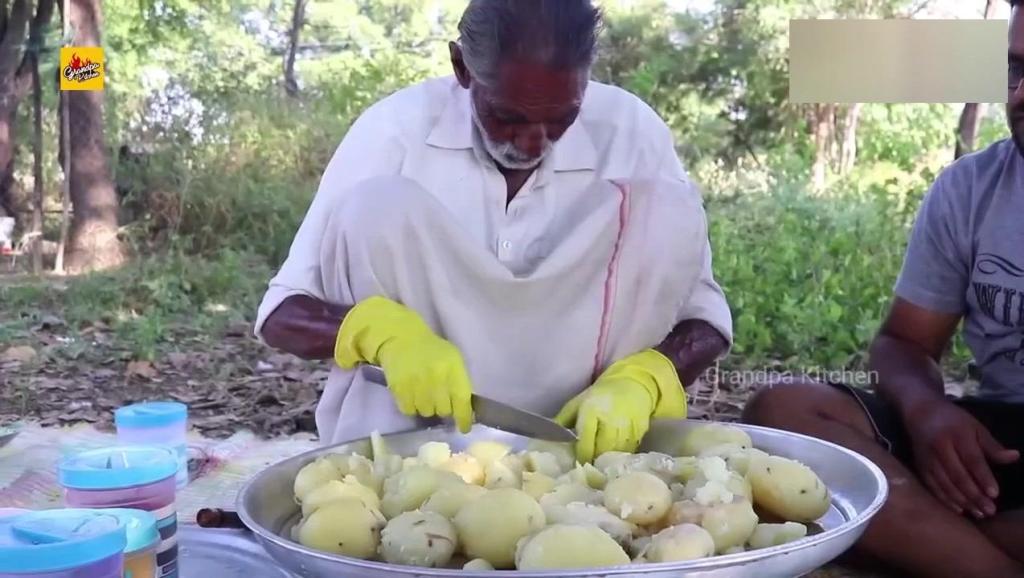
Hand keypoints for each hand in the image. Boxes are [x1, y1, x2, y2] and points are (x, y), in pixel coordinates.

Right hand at [334, 296, 473, 432]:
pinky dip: (411, 406)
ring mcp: (416, 383)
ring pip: (426, 412)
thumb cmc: (431, 350)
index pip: (461, 399)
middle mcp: (435, 377)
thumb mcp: (452, 359)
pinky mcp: (399, 388)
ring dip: (427, 408)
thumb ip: (459, 381)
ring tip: (424, 394)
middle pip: (444, 410)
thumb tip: (464, 410)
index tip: (464, 428)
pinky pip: (409, 410)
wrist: (401, 339)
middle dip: (443, 409)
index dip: (464, 418)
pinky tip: (411, 394)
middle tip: (438, 399)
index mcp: (452, 367)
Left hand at [555, 349, 686, 463]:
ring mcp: (627, 426)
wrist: (631, 384)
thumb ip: (562, 420)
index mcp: (591, 412)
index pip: (585, 442)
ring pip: (615, 453)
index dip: (581, 456)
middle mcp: (610, 420)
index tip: (578, 463)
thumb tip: (547, 439)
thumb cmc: (599, 396)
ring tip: (602, 462)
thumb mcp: (577, 403)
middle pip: (601, 450)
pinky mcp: (640, 431)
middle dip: (594, 459)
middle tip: (590, 464)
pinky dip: (621, 454)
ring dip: (608, 459)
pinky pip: (629, 449)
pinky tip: (616, 454)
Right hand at [906, 399, 1019, 517]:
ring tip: (978, 513)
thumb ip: (992, 445)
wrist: (920, 412)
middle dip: (974, 495)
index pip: (972, 459)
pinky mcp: (920, 466)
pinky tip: (959, 509)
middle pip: (958, 475)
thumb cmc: (953, 420)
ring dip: (962, 501)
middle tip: (990, 510)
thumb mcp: (975, 427)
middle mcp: (940, 448)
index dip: (983, 477)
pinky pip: (933, 487)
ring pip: (945, 484)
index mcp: (957, 435)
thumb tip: (1014, 457)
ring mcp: (928, 459)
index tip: (994, 494)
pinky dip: (946, 499)